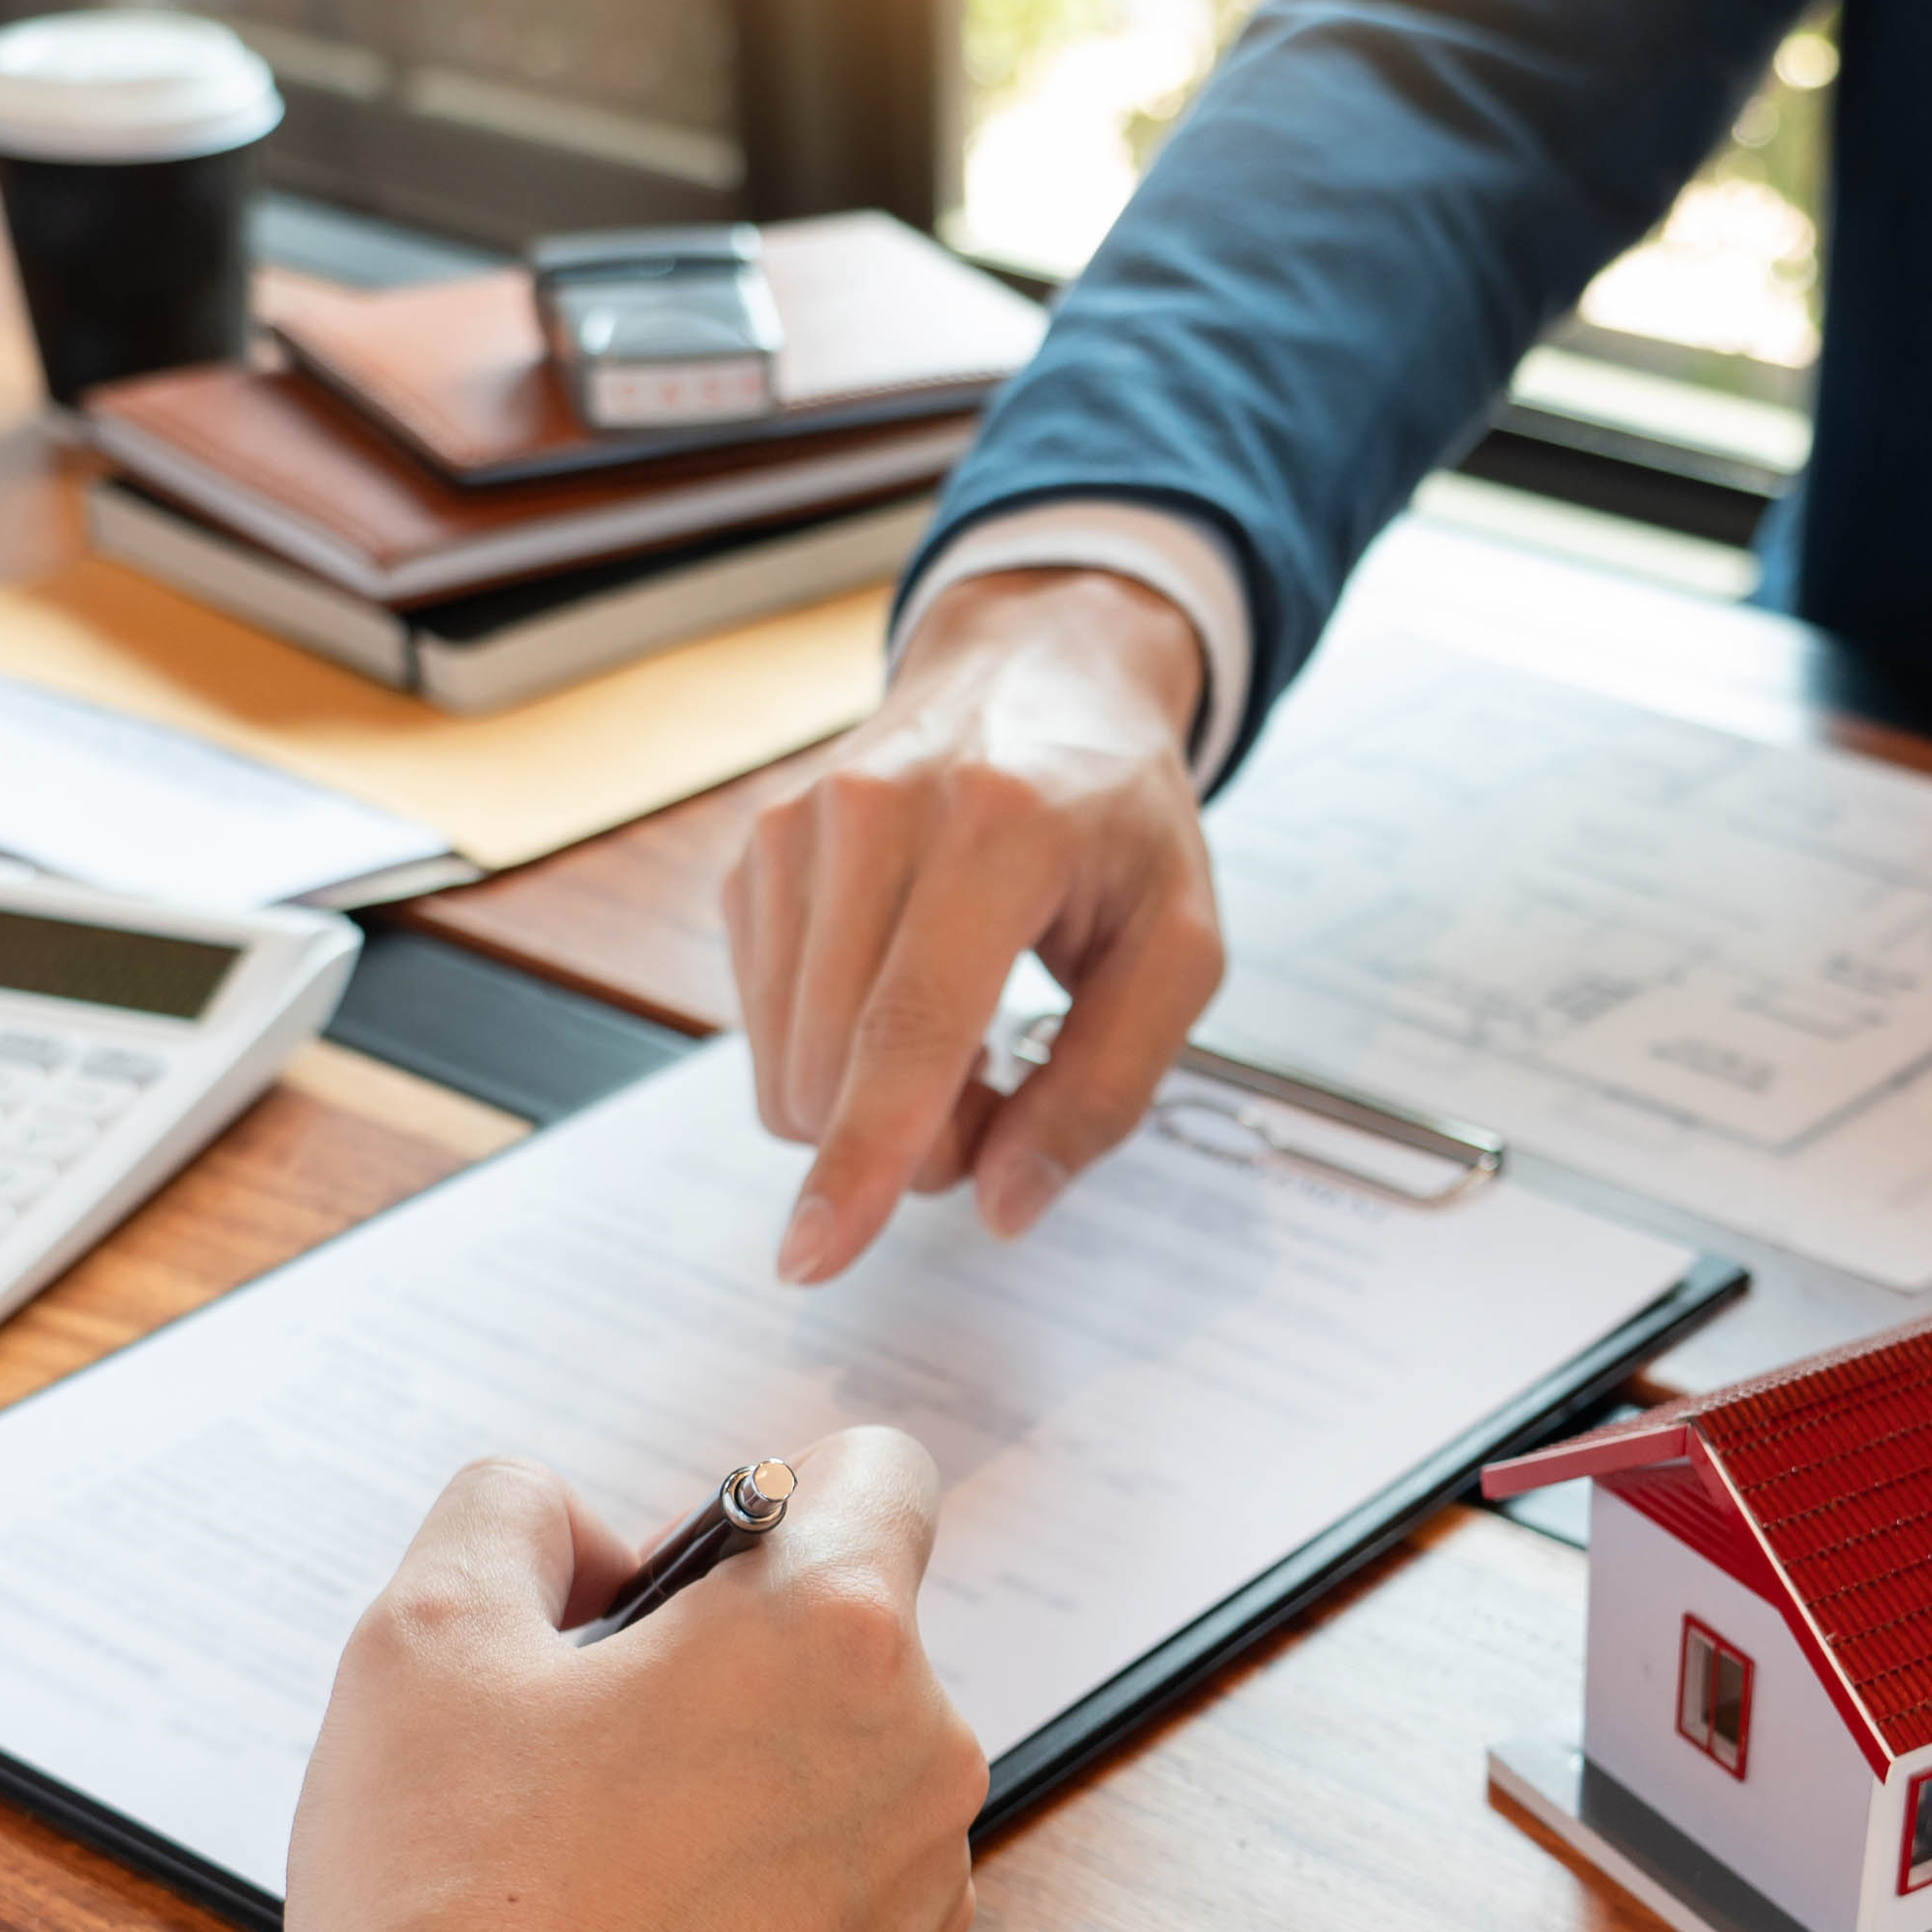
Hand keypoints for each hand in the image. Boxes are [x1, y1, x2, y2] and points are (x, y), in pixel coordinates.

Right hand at [265, 1437, 985, 1931]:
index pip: (875, 1469)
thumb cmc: (455, 1909)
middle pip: (839, 1627)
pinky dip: (741, 1882)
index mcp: (840, 1632)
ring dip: (727, 1769)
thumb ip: (510, 1511)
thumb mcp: (422, 1634)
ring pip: (829, 1759)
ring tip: (582, 1848)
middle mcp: (921, 1752)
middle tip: (573, 1728)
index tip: (663, 1581)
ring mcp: (921, 1887)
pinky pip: (826, 1879)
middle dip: (720, 1647)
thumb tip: (582, 1535)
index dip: (756, 1496)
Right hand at [729, 568, 1214, 1283]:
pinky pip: (766, 1030)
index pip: (909, 1028)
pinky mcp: (751, 854)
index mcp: (999, 827)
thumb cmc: (1117, 818)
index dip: (863, 1159)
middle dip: (921, 1138)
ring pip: (790, 1067)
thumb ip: (1108, 1089)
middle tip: (1007, 1083)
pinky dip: (835, 1056)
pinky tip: (899, 996)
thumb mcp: (1180, 945)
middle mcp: (872, 812)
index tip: (813, 1256)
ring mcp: (792, 827)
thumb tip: (1003, 1207)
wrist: (1036, 675)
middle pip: (841, 1071)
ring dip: (875, 1103)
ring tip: (963, 1029)